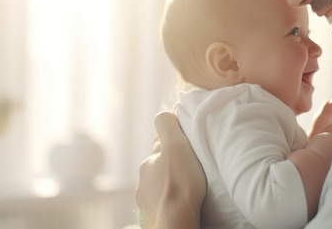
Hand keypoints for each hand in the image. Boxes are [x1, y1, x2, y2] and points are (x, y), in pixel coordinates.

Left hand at [135, 111, 206, 228]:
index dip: (173, 146)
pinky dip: (169, 201)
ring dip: (169, 184)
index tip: (185, 150)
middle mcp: (142, 181)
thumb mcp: (176, 144)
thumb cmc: (180, 183)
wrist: (177, 220)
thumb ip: (167, 125)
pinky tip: (180, 202)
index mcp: (148, 163)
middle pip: (158, 167)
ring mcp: (145, 201)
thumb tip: (163, 113)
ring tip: (186, 187)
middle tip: (189, 169)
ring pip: (159, 186)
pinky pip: (161, 203)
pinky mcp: (152, 217)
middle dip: (170, 166)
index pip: (159, 148)